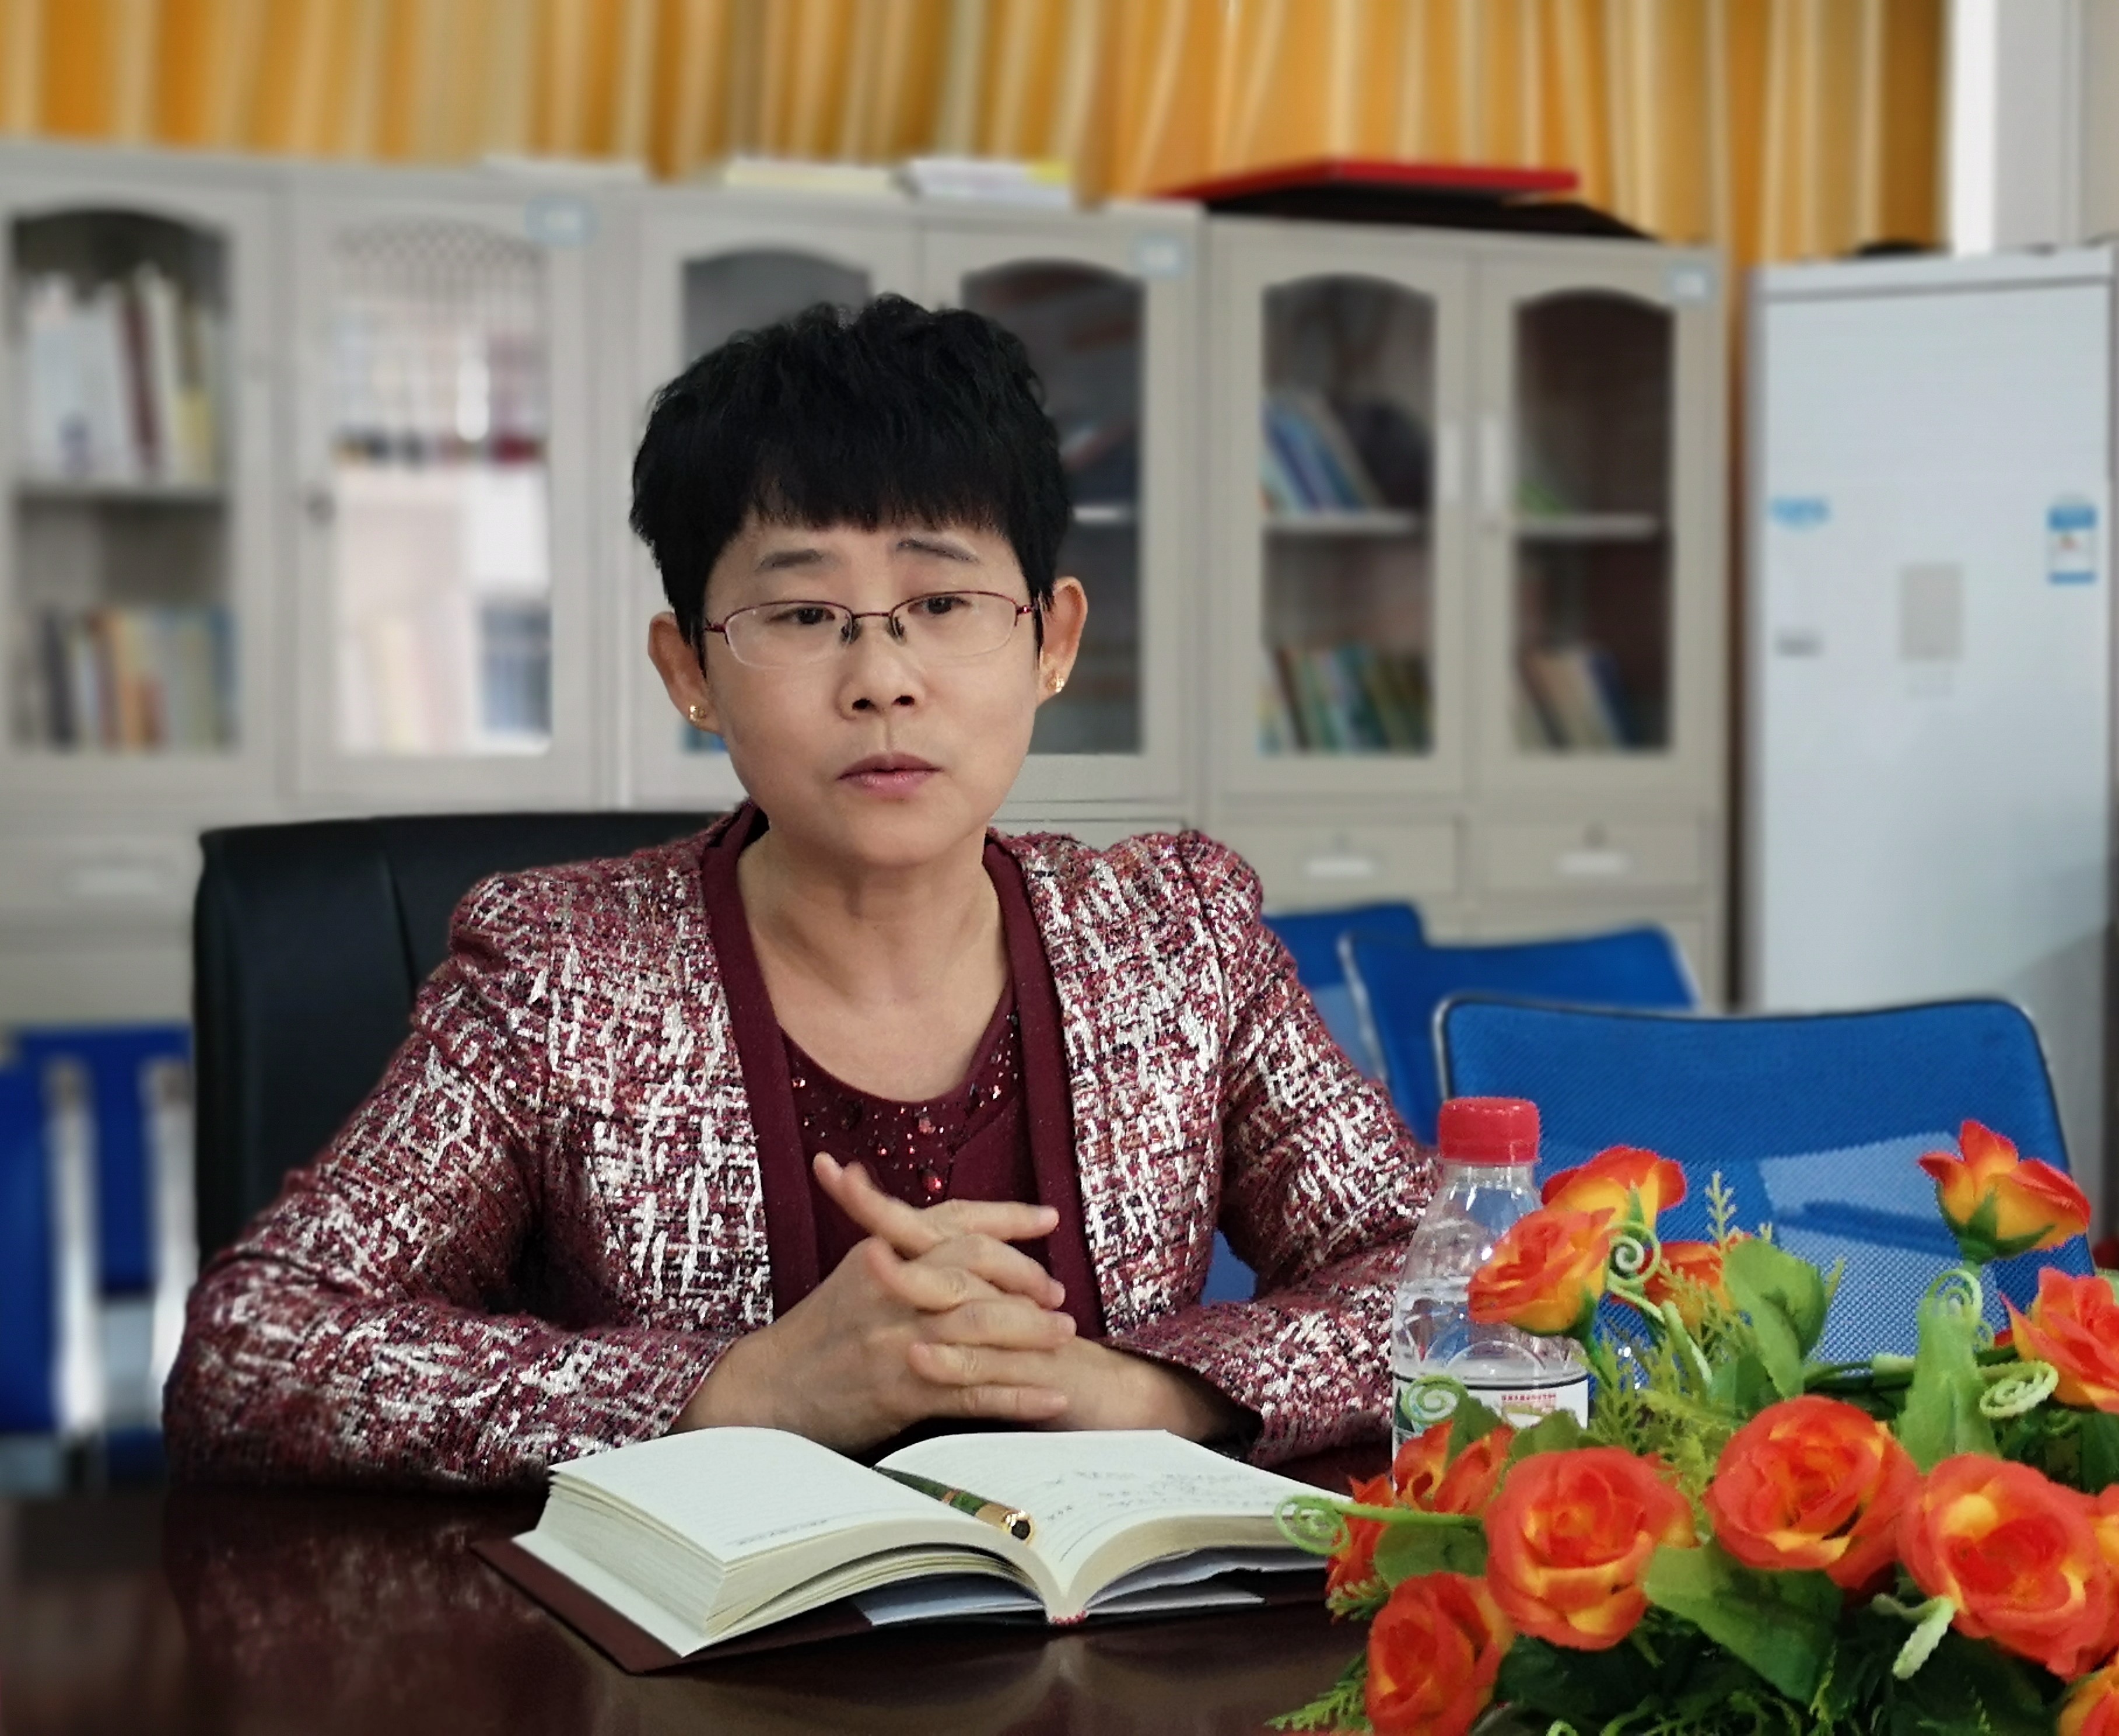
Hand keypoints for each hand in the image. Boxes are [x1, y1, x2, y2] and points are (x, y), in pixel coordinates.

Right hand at [673, 1157, 1078, 1449]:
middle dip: (1026, 1279)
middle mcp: (893, 1289)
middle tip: (1058, 1295)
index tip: (1047, 1219)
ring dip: (1032, 1334)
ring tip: (1067, 1339)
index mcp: (883, 1253)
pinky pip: (972, 1391)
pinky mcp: (901, 1391)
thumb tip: (943, 1233)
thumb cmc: (815, 1335)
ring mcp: (898, 1340)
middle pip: (977, 1269)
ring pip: (981, 1327)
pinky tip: (1051, 1399)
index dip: (1007, 1218)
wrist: (766, 1390)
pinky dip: (1018, 1395)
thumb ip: (900, 1250)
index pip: (956, 1221)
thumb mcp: (855, 1277)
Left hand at [816, 1157, 1248, 1445]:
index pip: (919, 1225)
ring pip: (956, 1295)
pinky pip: (981, 1371)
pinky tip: (921, 1357)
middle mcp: (991, 1289)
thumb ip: (957, 1294)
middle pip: (932, 1237)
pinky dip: (951, 1361)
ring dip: (911, 1276)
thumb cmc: (1044, 1356)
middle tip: (843, 1180)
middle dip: (883, 1213)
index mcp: (974, 1274)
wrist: (1112, 1396)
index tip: (829, 1168)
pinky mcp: (1027, 1377)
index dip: (874, 1200)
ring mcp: (1010, 1329)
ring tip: (870, 1261)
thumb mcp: (992, 1320)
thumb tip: (896, 1265)